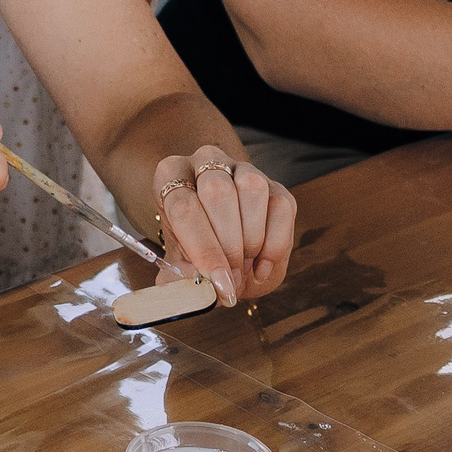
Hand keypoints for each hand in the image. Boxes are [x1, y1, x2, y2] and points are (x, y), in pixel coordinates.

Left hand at [154, 147, 295, 306]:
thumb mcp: (180, 267)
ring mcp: (242, 170)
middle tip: (230, 278)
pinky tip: (262, 266)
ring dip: (251, 239)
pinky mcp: (275, 186)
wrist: (223, 252)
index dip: (202, 248)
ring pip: (252, 190)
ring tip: (243, 268)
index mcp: (170, 176)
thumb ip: (181, 279)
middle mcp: (204, 162)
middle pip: (217, 192)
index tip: (217, 281)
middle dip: (227, 245)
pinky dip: (275, 244)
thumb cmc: (196, 252)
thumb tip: (195, 289)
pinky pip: (281, 206)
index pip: (183, 206)